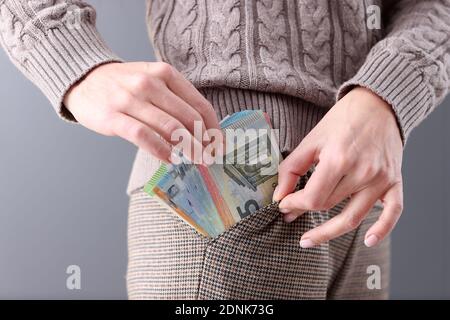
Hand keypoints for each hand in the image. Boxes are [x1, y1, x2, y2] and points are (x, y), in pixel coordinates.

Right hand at [64, 62, 220, 161]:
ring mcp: (130, 99)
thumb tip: (202, 131)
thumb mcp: (152, 80)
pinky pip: (143, 136)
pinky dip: (161, 151)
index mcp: (165, 73)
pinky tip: (170, 160)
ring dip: (188, 149)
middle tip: (209, 157)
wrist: (82, 79)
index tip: (218, 144)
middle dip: (204, 142)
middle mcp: (150, 83)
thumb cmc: (123, 85)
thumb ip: (175, 99)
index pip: (199, 104)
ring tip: (196, 161)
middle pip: (189, 118)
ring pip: (171, 128)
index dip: (213, 127)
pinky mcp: (113, 116)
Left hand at [273, 87, 403, 247]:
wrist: (378, 104)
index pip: (313, 198)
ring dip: (329, 232)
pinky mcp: (394, 181)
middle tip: (289, 215)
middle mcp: (363, 172)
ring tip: (309, 239)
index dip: (293, 204)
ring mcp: (381, 179)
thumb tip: (279, 195)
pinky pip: (393, 212)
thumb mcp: (311, 140)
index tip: (282, 204)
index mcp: (339, 159)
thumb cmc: (342, 120)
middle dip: (304, 213)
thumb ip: (292, 168)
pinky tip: (368, 241)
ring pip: (353, 217)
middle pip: (329, 206)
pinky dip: (382, 229)